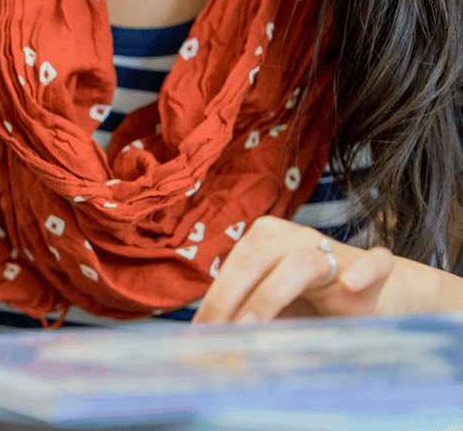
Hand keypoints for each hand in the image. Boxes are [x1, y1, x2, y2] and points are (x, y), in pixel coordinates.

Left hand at [192, 216, 396, 323]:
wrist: (378, 293)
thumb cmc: (314, 303)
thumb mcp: (275, 308)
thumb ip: (247, 316)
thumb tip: (211, 343)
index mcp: (266, 239)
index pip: (235, 264)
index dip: (216, 298)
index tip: (201, 331)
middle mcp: (296, 236)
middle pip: (256, 258)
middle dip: (232, 297)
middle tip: (220, 333)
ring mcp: (337, 249)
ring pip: (301, 262)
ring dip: (272, 294)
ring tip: (252, 324)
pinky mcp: (376, 267)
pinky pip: (374, 263)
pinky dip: (364, 272)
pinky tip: (350, 285)